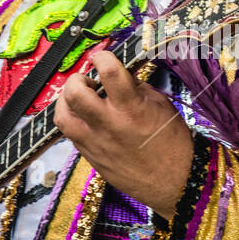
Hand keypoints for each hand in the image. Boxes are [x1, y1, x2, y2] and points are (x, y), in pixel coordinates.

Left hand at [54, 48, 192, 219]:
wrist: (175, 182)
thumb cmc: (173, 145)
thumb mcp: (161, 106)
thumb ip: (136, 88)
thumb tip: (119, 75)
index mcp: (131, 108)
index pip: (108, 71)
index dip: (102, 57)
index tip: (102, 57)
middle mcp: (110, 124)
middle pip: (74, 93)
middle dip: (77, 79)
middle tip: (88, 82)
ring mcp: (96, 142)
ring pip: (62, 115)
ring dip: (67, 101)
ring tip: (80, 100)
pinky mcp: (91, 157)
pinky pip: (70, 134)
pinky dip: (74, 120)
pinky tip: (86, 119)